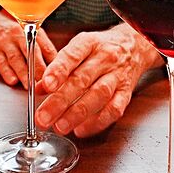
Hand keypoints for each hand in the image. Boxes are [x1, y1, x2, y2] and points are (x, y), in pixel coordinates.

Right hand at [0, 1, 56, 87]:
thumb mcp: (34, 36)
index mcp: (34, 32)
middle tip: (44, 83)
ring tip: (30, 86)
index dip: (52, 63)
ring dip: (24, 73)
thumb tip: (58, 69)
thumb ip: (46, 51)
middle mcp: (20, 35)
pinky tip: (13, 80)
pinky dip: (7, 72)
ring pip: (16, 58)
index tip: (56, 75)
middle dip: (39, 69)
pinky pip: (1, 62)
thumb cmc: (18, 35)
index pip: (46, 47)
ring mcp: (6, 43)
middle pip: (31, 51)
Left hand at [35, 24, 161, 137]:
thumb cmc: (100, 48)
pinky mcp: (126, 93)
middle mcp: (105, 58)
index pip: (73, 55)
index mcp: (89, 43)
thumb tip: (39, 87)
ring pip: (98, 95)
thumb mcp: (78, 47)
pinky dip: (97, 122)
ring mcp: (117, 76)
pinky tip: (81, 129)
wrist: (134, 47)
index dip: (58, 70)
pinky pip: (114, 109)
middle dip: (61, 101)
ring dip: (77, 114)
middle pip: (82, 80)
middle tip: (44, 117)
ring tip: (60, 126)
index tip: (46, 85)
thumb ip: (58, 67)